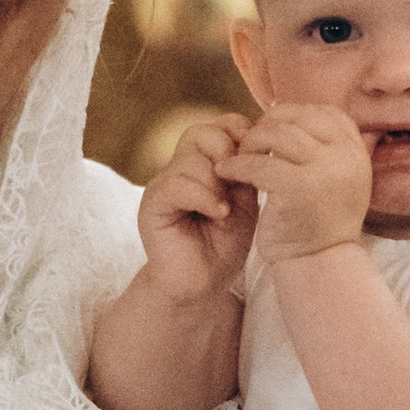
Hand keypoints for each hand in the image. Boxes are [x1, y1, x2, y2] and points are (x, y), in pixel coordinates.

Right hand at [137, 117, 256, 304]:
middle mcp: (181, 168)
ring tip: (225, 211)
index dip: (240, 134)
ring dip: (216, 184)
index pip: (219, 125)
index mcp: (204, 162)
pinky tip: (217, 214)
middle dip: (227, 154)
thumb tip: (257, 139)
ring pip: (191, 159)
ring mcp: (164, 184)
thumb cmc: (225, 245)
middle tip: (237, 186)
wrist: (204, 284)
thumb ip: (246, 170)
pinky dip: (203, 197)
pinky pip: (177, 184)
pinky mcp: (152, 203)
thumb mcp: (245, 202)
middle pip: (202, 132)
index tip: (256, 157)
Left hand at [220, 105, 372, 263]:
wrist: (320, 264)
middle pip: (297, 118)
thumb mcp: (335, 176)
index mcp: (356, 149)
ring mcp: (325, 169)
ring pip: (275, 135)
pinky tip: (226, 172)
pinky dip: (237, 165)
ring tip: (236, 158)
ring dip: (249, 143)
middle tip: (248, 143)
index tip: (271, 130)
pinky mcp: (299, 187)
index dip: (292, 116)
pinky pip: (259, 163)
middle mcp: (346, 155)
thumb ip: (323, 145)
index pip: (323, 112)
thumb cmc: (319, 221)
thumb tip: (283, 106)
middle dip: (267, 126)